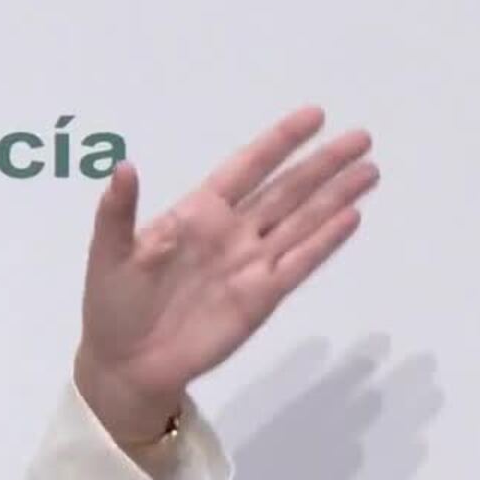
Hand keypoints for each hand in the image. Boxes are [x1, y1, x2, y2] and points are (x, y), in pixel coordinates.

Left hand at [74, 106, 378, 444]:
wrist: (127, 363)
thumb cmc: (113, 303)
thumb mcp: (109, 253)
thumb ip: (117, 212)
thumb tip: (124, 166)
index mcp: (195, 213)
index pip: (245, 168)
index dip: (278, 142)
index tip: (314, 116)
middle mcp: (231, 232)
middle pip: (285, 190)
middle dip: (322, 164)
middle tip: (361, 137)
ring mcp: (250, 264)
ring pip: (302, 221)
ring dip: (335, 197)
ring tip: (370, 171)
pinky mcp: (262, 298)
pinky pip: (299, 263)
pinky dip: (325, 241)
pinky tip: (351, 217)